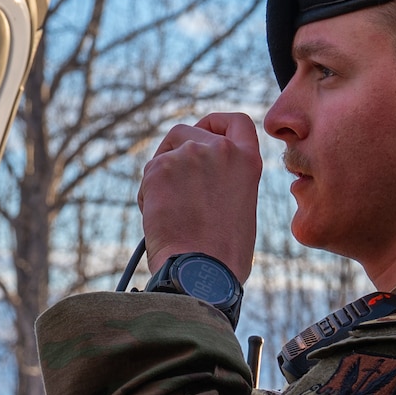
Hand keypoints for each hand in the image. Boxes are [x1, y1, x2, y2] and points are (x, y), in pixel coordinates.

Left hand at [139, 112, 261, 281]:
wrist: (200, 273)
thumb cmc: (224, 257)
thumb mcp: (241, 210)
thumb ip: (228, 183)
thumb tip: (205, 181)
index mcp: (246, 162)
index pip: (236, 122)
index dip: (216, 124)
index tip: (205, 131)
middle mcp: (219, 150)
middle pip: (188, 132)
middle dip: (176, 151)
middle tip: (173, 181)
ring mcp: (188, 156)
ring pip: (164, 154)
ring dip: (162, 176)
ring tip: (169, 212)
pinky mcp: (159, 169)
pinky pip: (149, 175)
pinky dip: (149, 195)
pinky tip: (158, 221)